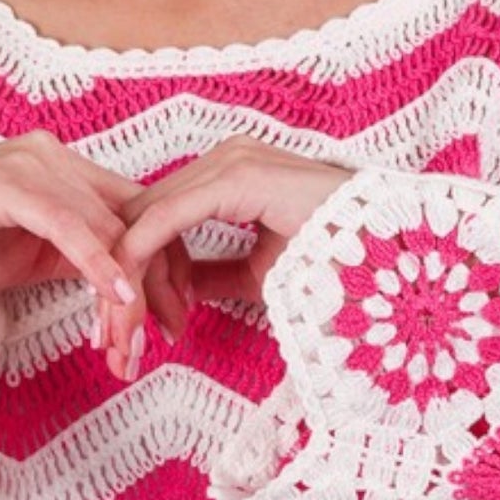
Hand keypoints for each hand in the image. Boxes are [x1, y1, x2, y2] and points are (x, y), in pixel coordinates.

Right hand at [0, 130, 193, 341]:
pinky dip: (97, 262)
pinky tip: (117, 298)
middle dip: (161, 280)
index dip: (166, 261)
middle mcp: (54, 159)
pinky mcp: (5, 183)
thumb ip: (74, 258)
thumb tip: (122, 289)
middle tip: (175, 331)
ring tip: (137, 337)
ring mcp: (29, 166)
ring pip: (106, 228)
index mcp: (63, 171)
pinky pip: (67, 225)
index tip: (179, 312)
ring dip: (128, 289)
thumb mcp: (27, 256)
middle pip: (133, 219)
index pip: (135, 213)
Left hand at [98, 136, 354, 379]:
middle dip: (118, 280)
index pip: (158, 218)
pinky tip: (131, 300)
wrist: (391, 250)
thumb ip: (214, 274)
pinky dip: (142, 260)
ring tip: (117, 334)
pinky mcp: (235, 178)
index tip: (122, 325)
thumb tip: (176, 290)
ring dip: (125, 279)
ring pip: (146, 218)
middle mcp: (223, 159)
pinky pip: (167, 219)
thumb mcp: (261, 273)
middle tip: (108, 340)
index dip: (133, 271)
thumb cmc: (340, 261)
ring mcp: (228, 162)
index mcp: (228, 175)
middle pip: (143, 216)